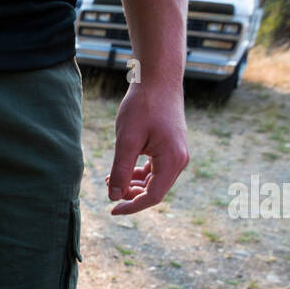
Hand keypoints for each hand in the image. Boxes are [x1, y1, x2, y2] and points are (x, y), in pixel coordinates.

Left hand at [106, 81, 188, 215]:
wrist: (158, 78)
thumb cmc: (142, 105)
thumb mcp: (126, 140)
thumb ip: (121, 170)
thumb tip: (114, 197)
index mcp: (173, 160)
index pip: (152, 197)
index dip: (131, 207)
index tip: (112, 210)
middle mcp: (180, 160)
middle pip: (155, 191)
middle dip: (131, 194)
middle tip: (109, 186)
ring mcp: (178, 153)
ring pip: (155, 181)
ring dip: (134, 184)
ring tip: (111, 178)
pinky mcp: (171, 147)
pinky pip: (156, 169)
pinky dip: (140, 173)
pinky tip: (123, 169)